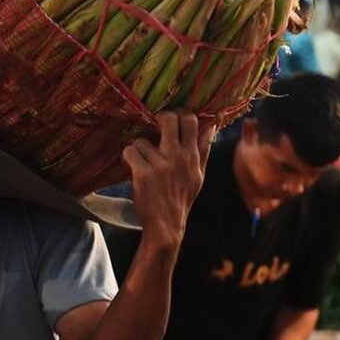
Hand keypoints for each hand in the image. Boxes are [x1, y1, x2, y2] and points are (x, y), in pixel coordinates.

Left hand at [122, 112, 215, 244]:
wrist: (167, 225)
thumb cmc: (182, 198)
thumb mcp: (198, 175)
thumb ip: (204, 150)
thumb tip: (212, 127)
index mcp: (193, 156)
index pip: (191, 121)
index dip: (179, 114)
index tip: (171, 119)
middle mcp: (179, 157)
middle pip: (169, 119)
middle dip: (159, 118)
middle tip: (153, 127)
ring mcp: (161, 165)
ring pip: (142, 140)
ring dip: (138, 149)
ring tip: (141, 161)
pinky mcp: (143, 173)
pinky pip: (130, 151)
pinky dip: (127, 157)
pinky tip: (132, 166)